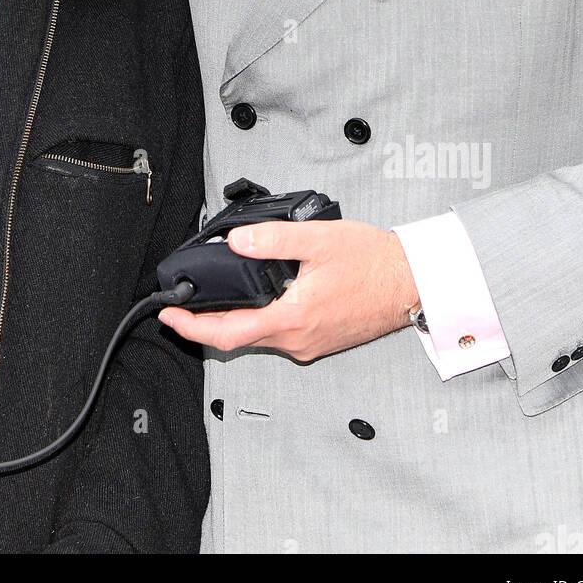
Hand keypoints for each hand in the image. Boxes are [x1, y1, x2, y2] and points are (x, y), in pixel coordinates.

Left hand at [158, 220, 419, 362]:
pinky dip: (260, 318)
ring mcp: (310, 344)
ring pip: (260, 337)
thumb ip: (274, 238)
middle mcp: (298, 339)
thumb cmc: (374, 263)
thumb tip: (237, 240)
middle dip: (207, 321)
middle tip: (185, 302)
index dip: (192, 327)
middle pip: (239, 337)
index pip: (228, 332)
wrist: (413, 282)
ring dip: (235, 319)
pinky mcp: (321, 340)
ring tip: (219, 294)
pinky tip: (260, 296)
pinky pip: (280, 334)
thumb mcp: (318, 240)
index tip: (169, 316)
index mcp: (292, 317)